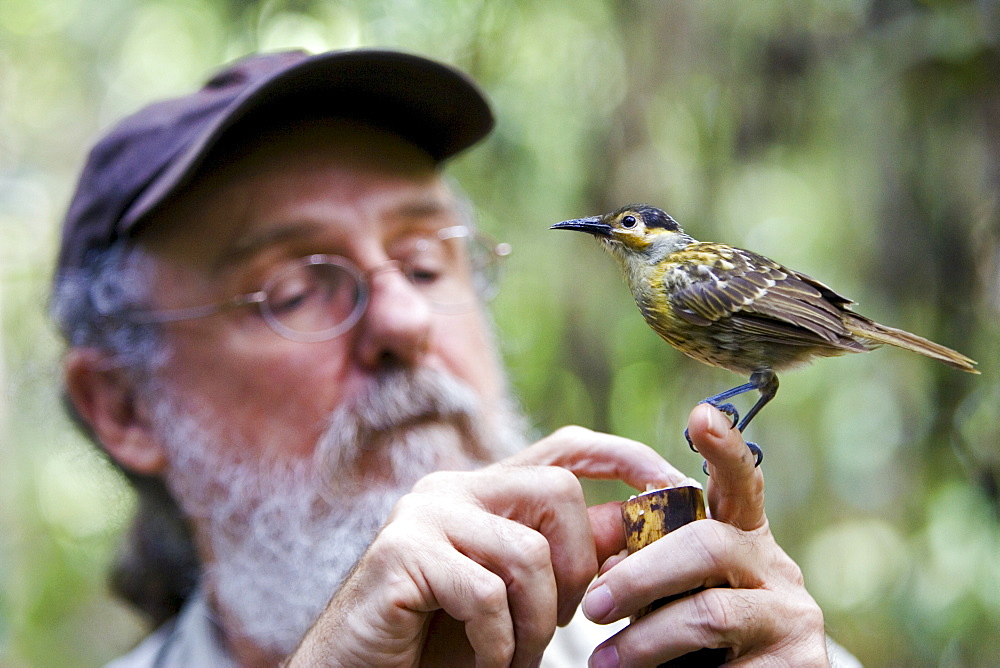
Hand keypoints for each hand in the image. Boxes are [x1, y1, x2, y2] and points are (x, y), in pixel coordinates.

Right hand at [287, 426, 687, 667]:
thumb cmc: (442, 644)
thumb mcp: (520, 600)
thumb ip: (565, 557)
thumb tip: (632, 521)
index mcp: (484, 491)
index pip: (566, 448)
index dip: (625, 457)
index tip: (675, 488)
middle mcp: (453, 489)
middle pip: (556, 492)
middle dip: (578, 570)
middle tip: (561, 626)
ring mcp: (423, 515)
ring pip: (526, 550)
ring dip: (537, 623)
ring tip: (515, 657)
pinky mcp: (400, 553)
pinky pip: (485, 592)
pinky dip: (499, 643)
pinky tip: (484, 660)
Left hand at [581, 404, 829, 666]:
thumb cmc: (691, 646)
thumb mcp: (671, 597)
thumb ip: (650, 568)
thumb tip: (603, 557)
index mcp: (742, 538)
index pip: (740, 483)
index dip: (724, 447)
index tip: (701, 414)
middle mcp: (775, 567)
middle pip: (706, 545)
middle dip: (639, 575)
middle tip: (593, 606)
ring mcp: (794, 616)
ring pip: (709, 612)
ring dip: (644, 640)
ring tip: (602, 662)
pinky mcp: (802, 665)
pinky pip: (728, 666)